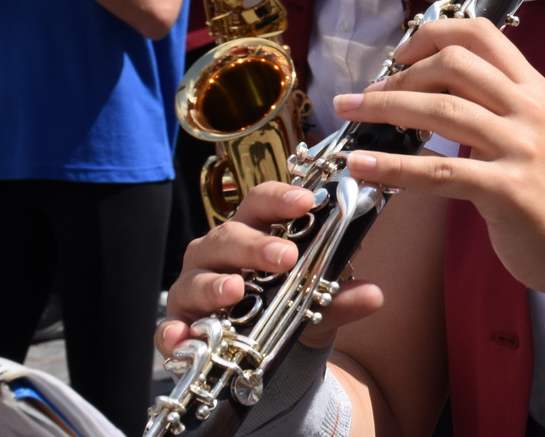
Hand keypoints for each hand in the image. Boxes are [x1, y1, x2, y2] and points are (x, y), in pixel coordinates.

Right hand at [158, 183, 383, 356]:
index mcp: (254, 231)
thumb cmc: (288, 303)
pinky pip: (170, 327)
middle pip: (229, 237)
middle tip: (285, 257)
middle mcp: (218, 251)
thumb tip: (374, 294)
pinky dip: (174, 332)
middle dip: (255, 246)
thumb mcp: (319, 301)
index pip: (262, 201)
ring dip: (215, 284)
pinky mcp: (179, 322)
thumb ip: (342, 296)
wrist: (266, 346)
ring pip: (196, 278)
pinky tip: (183, 340)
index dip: (281, 198)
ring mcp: (195, 285)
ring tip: (235, 291)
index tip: (306, 202)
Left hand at [333, 18, 544, 300]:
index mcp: (533, 89)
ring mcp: (519, 148)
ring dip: (385, 108)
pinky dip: (393, 166)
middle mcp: (528, 109)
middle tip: (368, 95)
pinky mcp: (506, 189)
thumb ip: (493, 107)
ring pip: (441, 111)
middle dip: (401, 74)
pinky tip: (362, 165)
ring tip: (349, 113)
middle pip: (455, 64)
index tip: (400, 55)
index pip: (481, 33)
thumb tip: (429, 91)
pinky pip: (439, 171)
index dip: (433, 35)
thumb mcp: (530, 133)